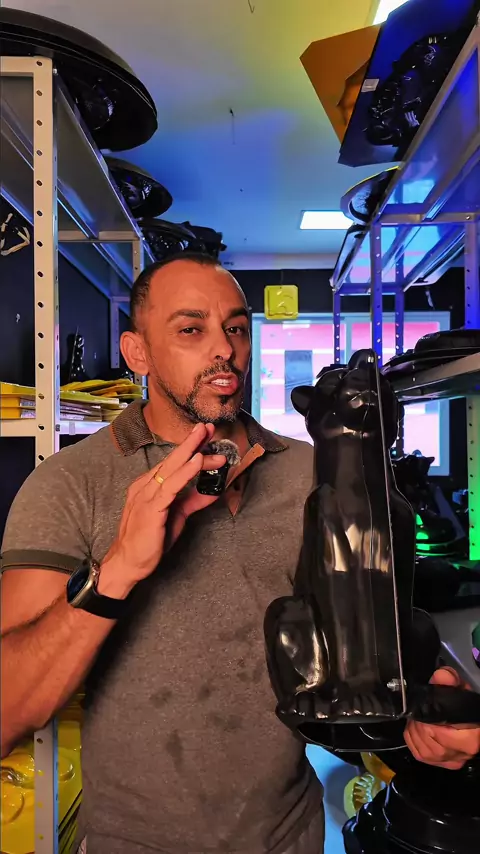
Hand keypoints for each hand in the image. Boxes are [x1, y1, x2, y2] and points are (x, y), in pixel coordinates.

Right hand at [99, 422, 224, 595]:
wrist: (129, 563)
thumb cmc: (150, 540)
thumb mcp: (178, 516)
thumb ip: (194, 501)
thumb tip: (214, 490)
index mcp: (150, 485)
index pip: (174, 463)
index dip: (191, 449)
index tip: (207, 437)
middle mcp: (146, 485)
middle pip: (173, 459)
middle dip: (192, 442)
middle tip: (209, 426)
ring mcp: (147, 495)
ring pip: (173, 469)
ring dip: (193, 452)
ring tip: (208, 438)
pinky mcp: (151, 508)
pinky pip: (170, 486)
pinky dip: (185, 472)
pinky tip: (197, 461)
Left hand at [404, 667, 479, 769]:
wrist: (468, 724)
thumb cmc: (463, 707)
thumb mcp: (459, 689)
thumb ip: (449, 681)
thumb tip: (440, 676)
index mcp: (469, 739)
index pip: (436, 729)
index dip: (428, 716)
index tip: (427, 705)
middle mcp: (457, 754)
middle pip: (426, 736)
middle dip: (420, 720)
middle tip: (422, 709)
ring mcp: (446, 761)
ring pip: (419, 743)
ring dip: (415, 728)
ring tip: (421, 717)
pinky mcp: (435, 762)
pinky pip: (415, 750)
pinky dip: (413, 737)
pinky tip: (418, 728)